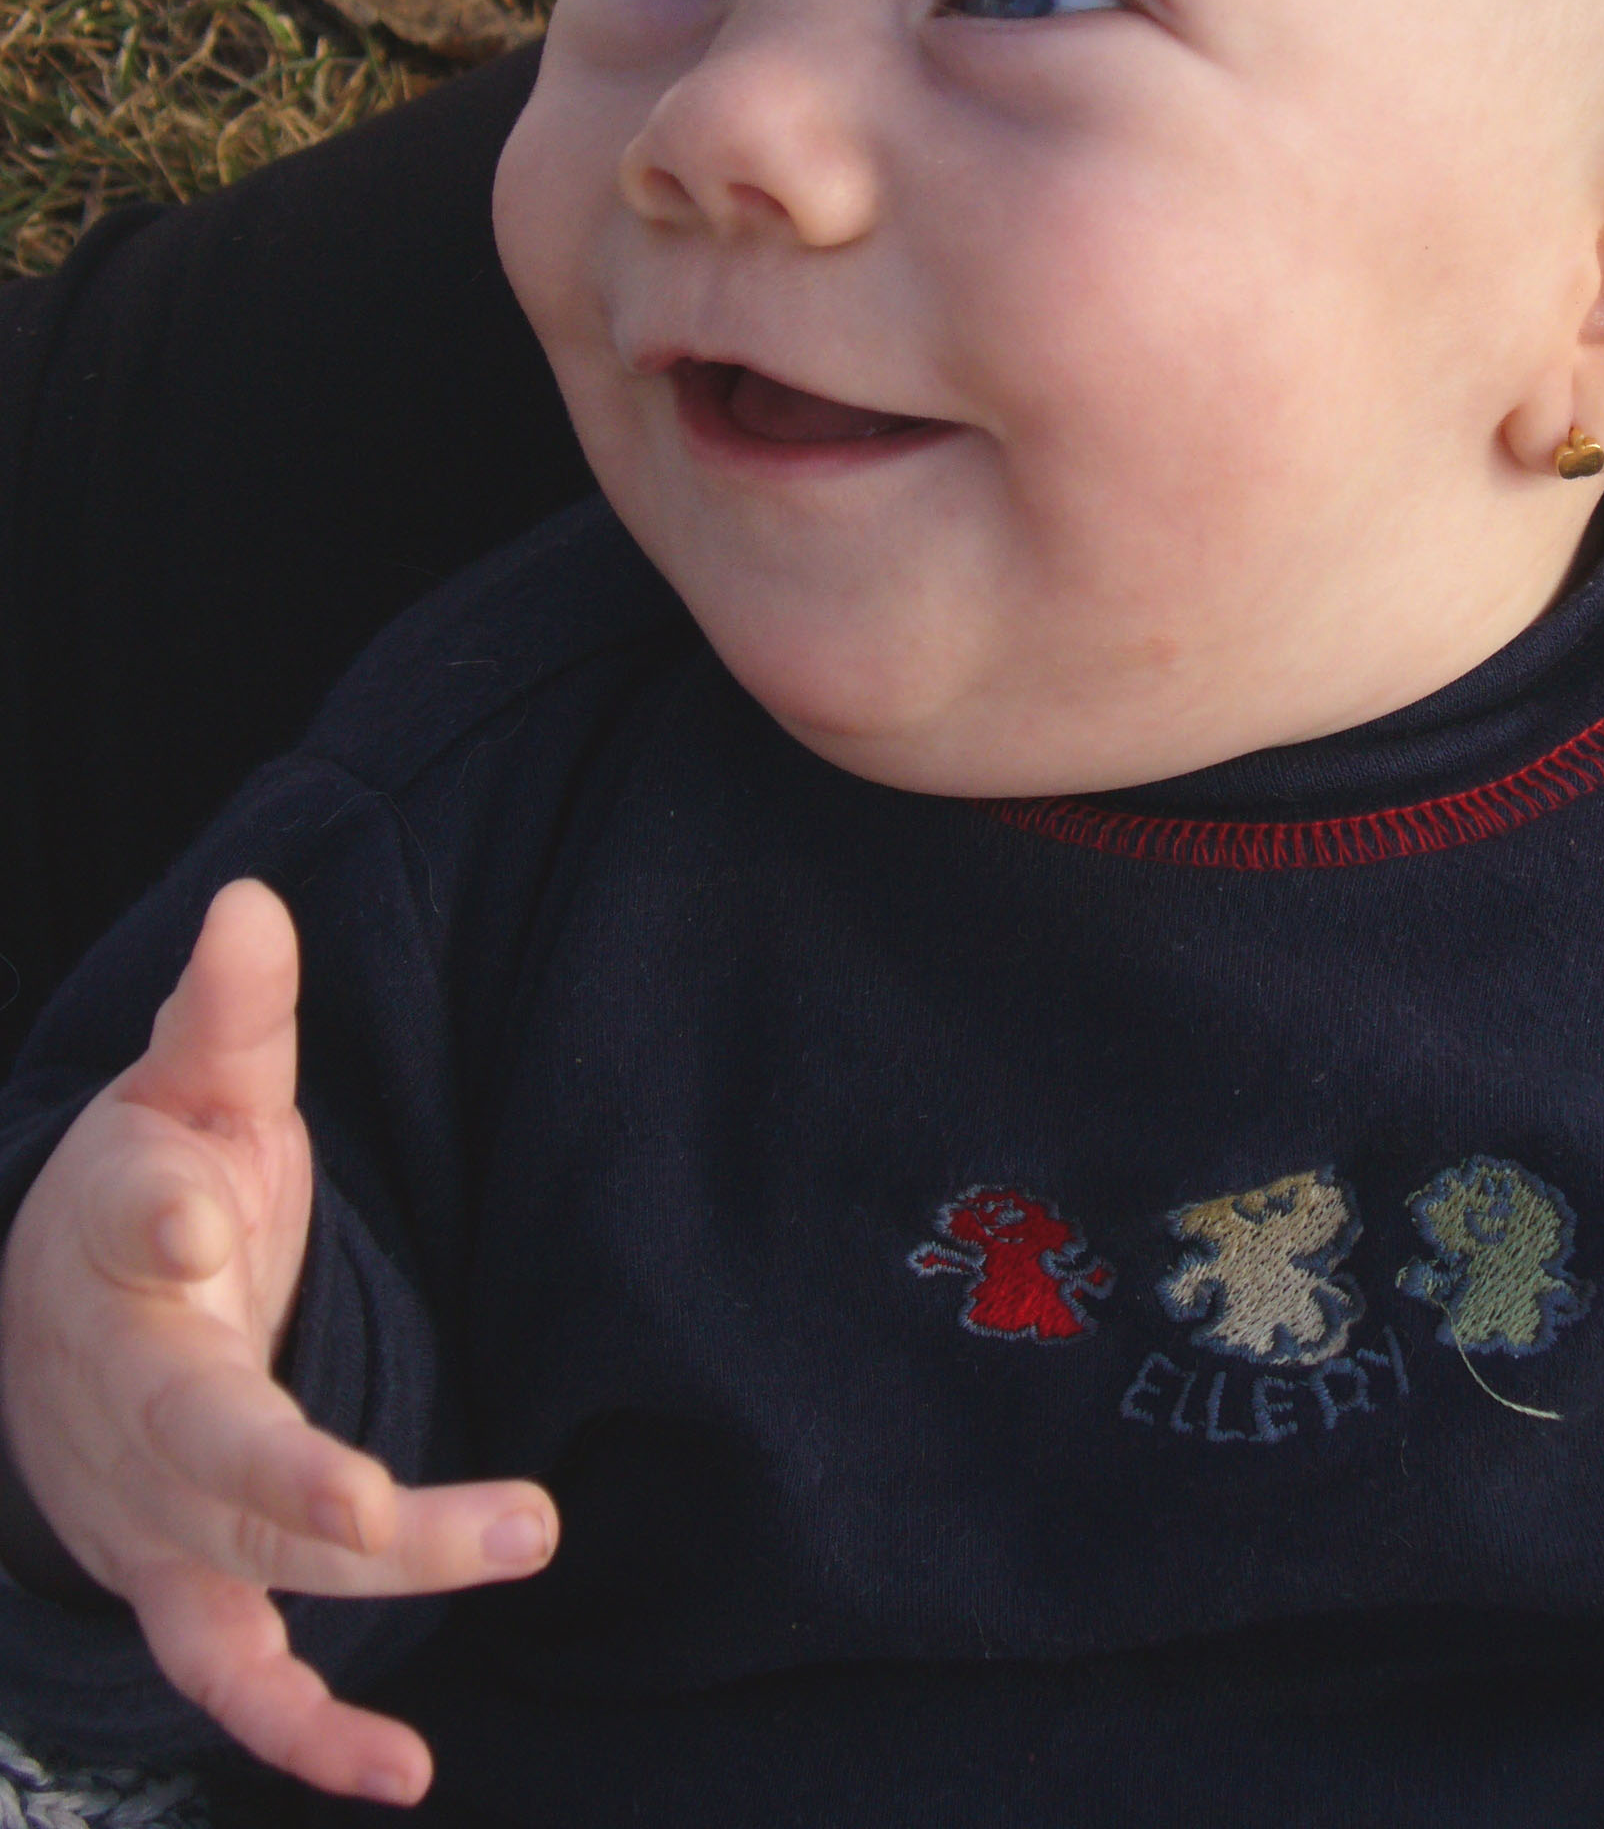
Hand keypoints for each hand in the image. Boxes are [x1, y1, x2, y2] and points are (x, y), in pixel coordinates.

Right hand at [0, 880, 557, 1804]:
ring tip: (520, 1537)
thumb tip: (253, 898)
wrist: (46, 1326)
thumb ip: (227, 1013)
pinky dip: (306, 1731)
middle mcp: (125, 1401)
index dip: (160, 1209)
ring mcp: (150, 1511)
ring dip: (379, 1571)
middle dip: (319, 1480)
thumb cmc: (141, 1193)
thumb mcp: (184, 1090)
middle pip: (219, 1446)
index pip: (130, 1224)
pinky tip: (403, 1773)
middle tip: (420, 1498)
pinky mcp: (183, 1578)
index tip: (196, 1191)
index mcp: (115, 1249)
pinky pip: (235, 1674)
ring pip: (253, 1561)